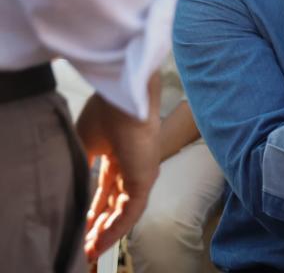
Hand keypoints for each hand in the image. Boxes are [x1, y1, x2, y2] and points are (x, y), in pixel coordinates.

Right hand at [76, 76, 160, 260]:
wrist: (124, 102)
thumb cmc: (106, 115)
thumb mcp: (85, 144)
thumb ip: (82, 165)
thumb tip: (69, 184)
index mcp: (117, 157)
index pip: (106, 189)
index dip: (93, 208)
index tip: (81, 224)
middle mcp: (131, 168)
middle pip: (115, 204)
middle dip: (100, 225)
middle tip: (86, 244)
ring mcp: (140, 175)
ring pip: (124, 212)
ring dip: (108, 232)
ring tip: (92, 249)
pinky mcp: (145, 180)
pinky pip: (131, 211)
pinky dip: (117, 228)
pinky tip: (103, 241)